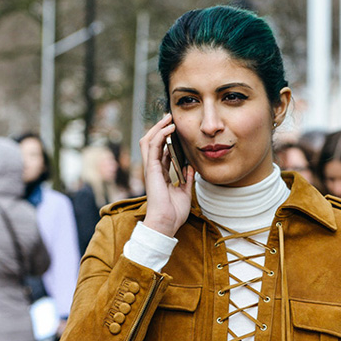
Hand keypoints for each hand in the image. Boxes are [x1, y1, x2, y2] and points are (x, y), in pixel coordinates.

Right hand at [139, 113, 194, 237]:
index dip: (167, 139)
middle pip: (152, 143)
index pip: (161, 152)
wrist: (166, 223)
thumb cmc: (173, 213)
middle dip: (160, 128)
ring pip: (149, 141)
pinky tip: (169, 128)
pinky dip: (160, 135)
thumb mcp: (185, 193)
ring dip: (158, 127)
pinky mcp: (151, 169)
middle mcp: (153, 170)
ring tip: (168, 117)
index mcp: (160, 175)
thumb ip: (187, 180)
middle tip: (169, 117)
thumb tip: (191, 168)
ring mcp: (151, 169)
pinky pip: (153, 146)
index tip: (175, 129)